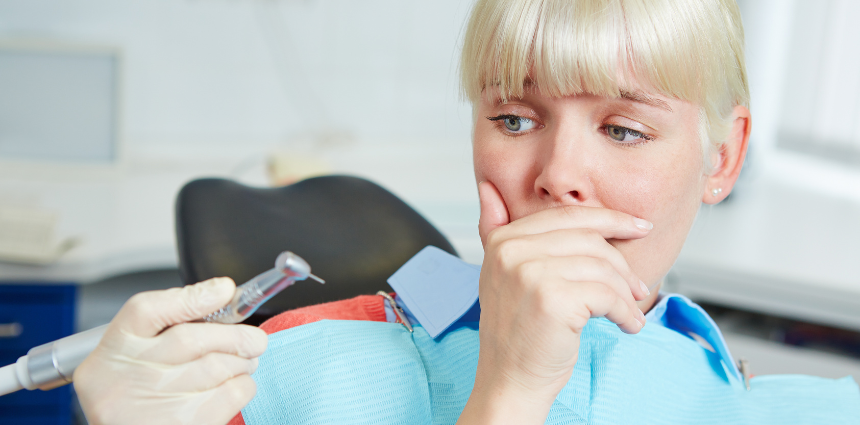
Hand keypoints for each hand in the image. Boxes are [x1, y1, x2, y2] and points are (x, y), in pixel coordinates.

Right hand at [74, 277, 267, 424]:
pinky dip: (243, 384)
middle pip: (190, 339)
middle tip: (254, 339)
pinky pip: (231, 394)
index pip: (147, 310)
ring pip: (218, 366)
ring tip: (243, 362)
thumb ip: (173, 320)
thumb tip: (221, 292)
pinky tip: (234, 384)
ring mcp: (153, 403)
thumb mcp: (139, 349)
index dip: (192, 297)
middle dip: (234, 335)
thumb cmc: (138, 389)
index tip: (225, 290)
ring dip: (242, 361)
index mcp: (116, 347)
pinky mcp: (183, 424)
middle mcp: (128, 376)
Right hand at [458, 182, 651, 423]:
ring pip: (602, 267)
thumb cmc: (515, 331)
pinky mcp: (552, 299)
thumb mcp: (500, 273)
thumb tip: (487, 187)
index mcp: (503, 240)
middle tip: (637, 285)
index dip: (610, 219)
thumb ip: (495, 229)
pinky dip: (625, 312)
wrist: (509, 380)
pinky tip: (627, 324)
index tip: (638, 227)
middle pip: (590, 239)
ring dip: (626, 293)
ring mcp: (529, 274)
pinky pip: (607, 295)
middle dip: (622, 263)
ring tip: (631, 309)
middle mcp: (511, 251)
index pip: (568, 216)